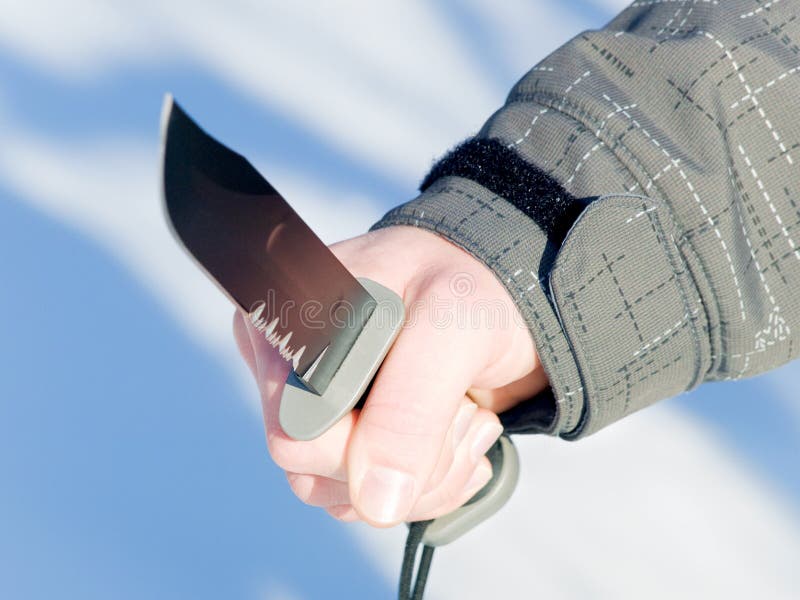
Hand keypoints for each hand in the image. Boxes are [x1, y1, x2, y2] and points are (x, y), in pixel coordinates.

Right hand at [233, 226, 546, 526]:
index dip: (366, 440)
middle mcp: (294, 371)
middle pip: (312, 471)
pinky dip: (434, 484)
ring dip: (429, 477)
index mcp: (292, 324)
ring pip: (346, 496)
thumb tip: (374, 503)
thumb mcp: (450, 330)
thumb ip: (409, 408)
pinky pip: (375, 502)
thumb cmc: (473, 287)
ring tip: (468, 416)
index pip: (294, 425)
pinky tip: (462, 437)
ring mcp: (323, 411)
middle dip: (409, 459)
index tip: (439, 406)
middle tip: (461, 408)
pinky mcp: (355, 441)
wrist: (507, 301)